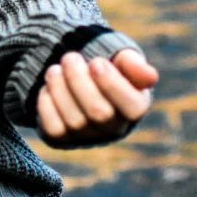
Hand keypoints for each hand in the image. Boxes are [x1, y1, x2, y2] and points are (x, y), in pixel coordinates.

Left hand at [36, 48, 158, 148]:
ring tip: (56, 69)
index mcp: (135, 107)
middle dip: (79, 80)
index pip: (133, 107)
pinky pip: (53, 128)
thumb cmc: (103, 65)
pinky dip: (47, 102)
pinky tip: (49, 87)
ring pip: (74, 121)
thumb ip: (133, 63)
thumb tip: (150, 77)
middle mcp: (114, 128)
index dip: (112, 84)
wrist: (73, 74)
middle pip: (99, 113)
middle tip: (70, 57)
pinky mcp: (61, 139)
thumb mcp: (118, 57)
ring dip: (59, 88)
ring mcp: (87, 137)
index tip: (96, 62)